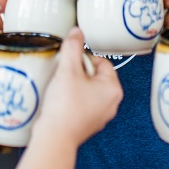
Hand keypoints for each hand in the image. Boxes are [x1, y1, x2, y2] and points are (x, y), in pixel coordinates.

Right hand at [32, 28, 121, 146]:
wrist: (55, 137)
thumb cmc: (65, 106)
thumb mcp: (68, 69)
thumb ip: (73, 47)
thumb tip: (77, 31)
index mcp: (113, 89)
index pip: (102, 62)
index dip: (84, 59)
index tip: (70, 63)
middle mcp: (112, 103)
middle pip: (95, 76)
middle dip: (79, 73)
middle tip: (64, 76)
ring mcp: (101, 116)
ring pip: (88, 91)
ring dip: (74, 86)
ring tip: (61, 89)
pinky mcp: (89, 124)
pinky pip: (82, 105)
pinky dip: (72, 101)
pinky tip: (59, 102)